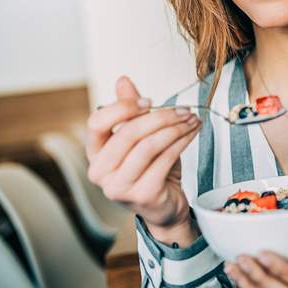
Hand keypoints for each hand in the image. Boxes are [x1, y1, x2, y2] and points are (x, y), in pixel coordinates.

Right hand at [85, 76, 201, 238]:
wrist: (165, 207)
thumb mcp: (140, 137)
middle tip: (184, 110)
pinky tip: (193, 133)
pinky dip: (182, 142)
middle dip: (160, 117)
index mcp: (95, 153)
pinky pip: (165, 159)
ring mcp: (118, 187)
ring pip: (148, 146)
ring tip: (192, 119)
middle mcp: (100, 172)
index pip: (97, 123)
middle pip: (128, 133)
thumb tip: (122, 80)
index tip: (149, 101)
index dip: (123, 108)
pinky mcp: (142, 195)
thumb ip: (130, 110)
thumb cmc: (152, 168)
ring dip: (175, 128)